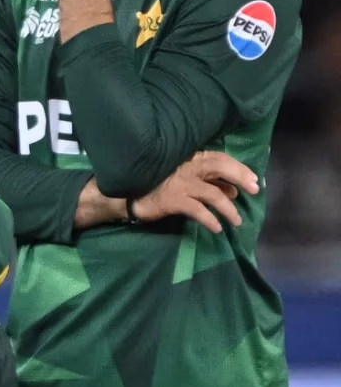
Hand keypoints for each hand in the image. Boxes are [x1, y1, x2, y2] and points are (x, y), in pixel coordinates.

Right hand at [133, 151, 259, 232]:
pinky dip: (210, 220)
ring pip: (213, 194)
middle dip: (240, 177)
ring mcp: (180, 183)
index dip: (239, 168)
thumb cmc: (160, 184)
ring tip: (237, 221)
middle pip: (218, 167)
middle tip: (255, 191)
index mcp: (189, 158)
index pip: (219, 157)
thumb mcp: (187, 179)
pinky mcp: (173, 199)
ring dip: (229, 209)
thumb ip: (210, 182)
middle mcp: (186, 166)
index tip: (255, 179)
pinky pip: (198, 211)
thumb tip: (234, 190)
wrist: (131, 195)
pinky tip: (216, 228)